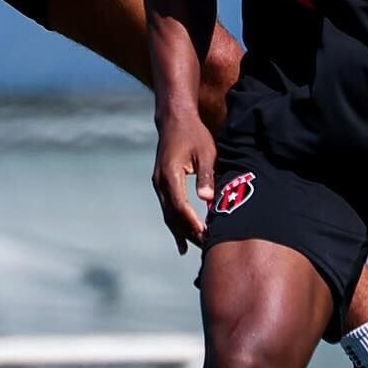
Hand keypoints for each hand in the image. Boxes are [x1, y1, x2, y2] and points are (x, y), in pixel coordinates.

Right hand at [151, 110, 216, 253]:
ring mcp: (158, 184)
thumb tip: (208, 200)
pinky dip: (176, 224)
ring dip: (182, 232)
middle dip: (188, 233)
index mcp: (170, 174)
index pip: (180, 206)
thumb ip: (206, 176)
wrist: (174, 119)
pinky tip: (183, 241)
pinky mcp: (161, 184)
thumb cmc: (193, 134)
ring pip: (168, 214)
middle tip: (206, 247)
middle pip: (172, 215)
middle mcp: (160, 182)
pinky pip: (167, 209)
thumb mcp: (205, 152)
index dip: (192, 223)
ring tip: (197, 247)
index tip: (205, 235)